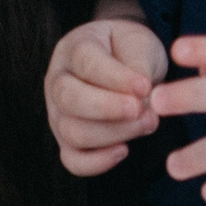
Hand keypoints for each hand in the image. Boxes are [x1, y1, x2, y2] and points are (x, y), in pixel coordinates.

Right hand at [46, 15, 168, 173]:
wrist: (125, 62)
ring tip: (147, 122)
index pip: (85, 62)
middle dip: (108, 108)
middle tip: (141, 109)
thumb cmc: (130, 50)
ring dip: (113, 133)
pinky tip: (124, 150)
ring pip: (72, 132)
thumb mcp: (139, 43)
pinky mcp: (67, 140)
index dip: (115, 77)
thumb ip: (138, 63)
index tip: (145, 86)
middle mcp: (57, 81)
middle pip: (69, 99)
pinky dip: (97, 162)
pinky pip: (72, 160)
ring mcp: (58, 113)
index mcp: (73, 48)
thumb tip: (141, 94)